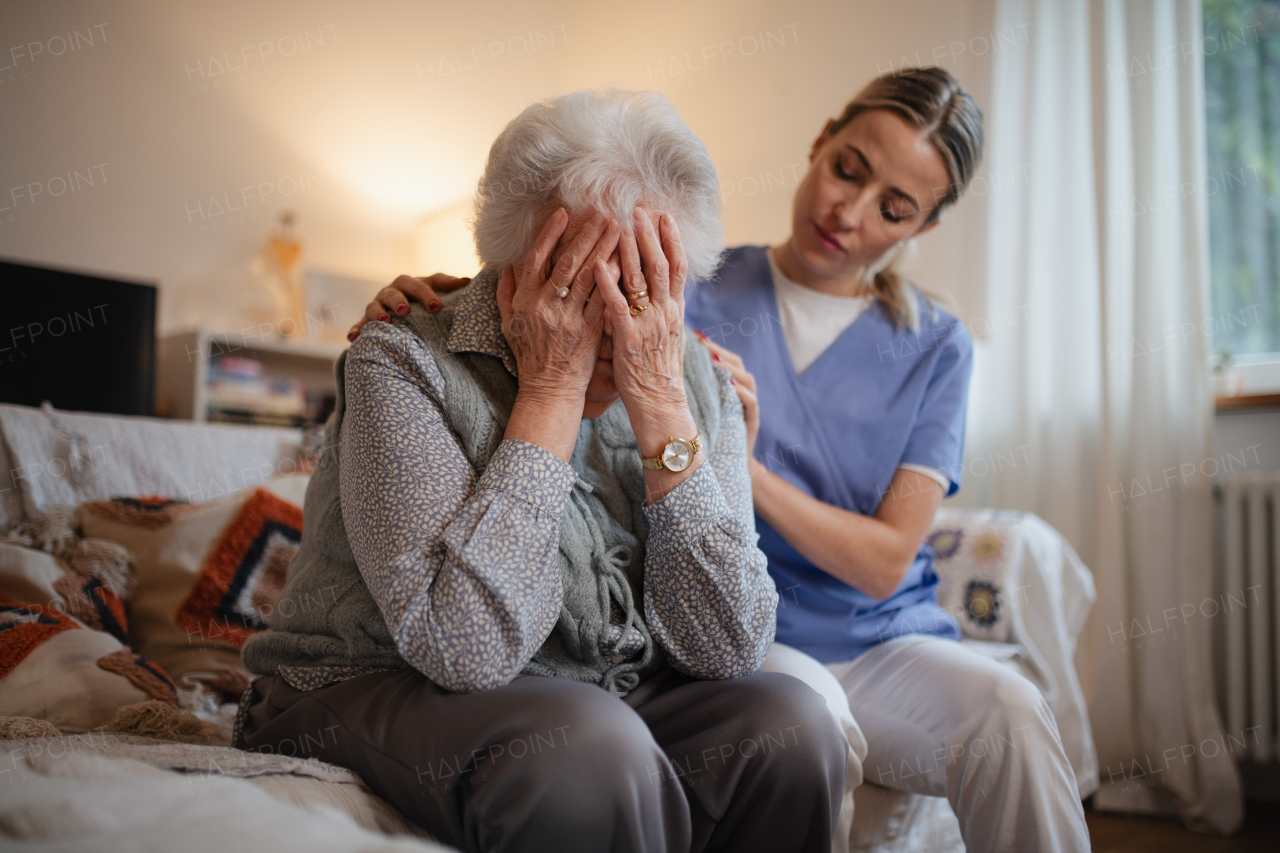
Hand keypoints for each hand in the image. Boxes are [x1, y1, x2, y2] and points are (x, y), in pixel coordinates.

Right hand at [346, 273, 470, 340]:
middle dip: (399, 300)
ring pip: (374, 305)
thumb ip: (450, 285)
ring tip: (386, 321)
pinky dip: (357, 329)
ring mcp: (378, 305)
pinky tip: (352, 338)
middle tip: (406, 310)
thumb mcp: (437, 290)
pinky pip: (361, 324)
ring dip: (378, 312)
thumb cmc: (425, 299)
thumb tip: (468, 281)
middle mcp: (392, 291)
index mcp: (410, 283)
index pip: (418, 284)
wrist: (407, 310)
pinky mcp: (368, 320)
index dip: (426, 294)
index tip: (436, 307)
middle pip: (393, 292)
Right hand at [499, 208, 618, 405]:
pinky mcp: (588, 331)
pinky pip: (603, 299)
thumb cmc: (530, 356)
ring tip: (618, 228)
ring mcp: (568, 318)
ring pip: (589, 277)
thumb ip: (506, 294)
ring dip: (605, 249)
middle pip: (568, 263)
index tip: (565, 213)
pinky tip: (625, 260)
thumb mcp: (509, 325)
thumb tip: (505, 267)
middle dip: (587, 235)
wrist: (549, 389)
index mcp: (526, 301)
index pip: (537, 259)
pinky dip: (614, 279)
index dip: (550, 234)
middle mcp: (546, 306)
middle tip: (604, 214)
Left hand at [597, 208, 694, 449]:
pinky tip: (597, 265)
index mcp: (675, 311)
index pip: (678, 267)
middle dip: (650, 235)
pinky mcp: (629, 339)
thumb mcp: (667, 335)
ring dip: (629, 250)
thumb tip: (659, 287)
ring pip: (641, 280)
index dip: (671, 239)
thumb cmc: (658, 371)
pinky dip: (607, 284)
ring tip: (619, 224)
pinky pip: (617, 307)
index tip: (662, 215)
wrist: (661, 404)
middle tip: (639, 208)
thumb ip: (663, 309)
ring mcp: (649, 325)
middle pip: (661, 265)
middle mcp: (666, 313)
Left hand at [695, 331, 758, 457]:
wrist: (730, 468)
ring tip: (715, 361)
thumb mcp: (700, 412)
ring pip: (746, 380)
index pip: (725, 361)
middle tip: (703, 343)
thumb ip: (693, 393)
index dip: (713, 347)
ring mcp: (749, 408)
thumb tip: (667, 374)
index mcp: (730, 389)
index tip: (696, 336)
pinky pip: (751, 402)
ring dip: (731, 368)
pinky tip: (729, 385)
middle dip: (720, 352)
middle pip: (737, 364)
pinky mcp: (752, 422)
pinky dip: (740, 392)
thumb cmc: (710, 438)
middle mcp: (742, 394)